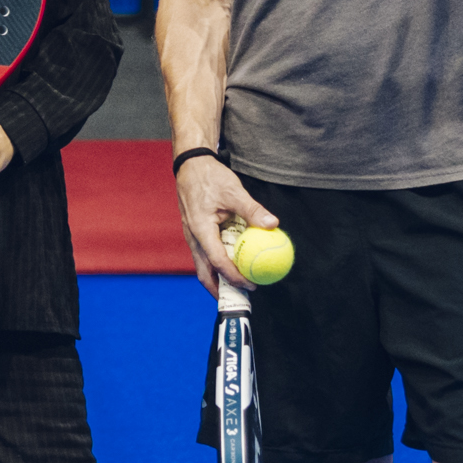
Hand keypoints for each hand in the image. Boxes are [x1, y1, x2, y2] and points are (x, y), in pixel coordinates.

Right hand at [175, 151, 278, 299]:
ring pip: (203, 265)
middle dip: (220, 289)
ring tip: (237, 286)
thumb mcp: (233, 191)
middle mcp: (193, 237)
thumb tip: (272, 223)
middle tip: (240, 297)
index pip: (217, 261)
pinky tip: (232, 263)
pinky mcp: (195, 232)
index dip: (234, 276)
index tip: (251, 284)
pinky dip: (217, 264)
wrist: (190, 165)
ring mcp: (192, 236)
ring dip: (218, 278)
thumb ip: (252, 209)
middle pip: (204, 272)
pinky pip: (205, 254)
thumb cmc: (210, 177)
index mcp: (200, 230)